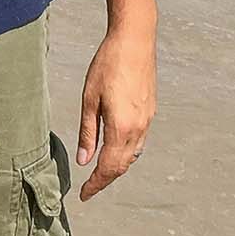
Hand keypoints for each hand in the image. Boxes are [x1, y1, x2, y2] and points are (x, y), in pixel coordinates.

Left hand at [75, 22, 156, 200]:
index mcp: (121, 127)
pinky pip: (139, 141)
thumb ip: (87, 132)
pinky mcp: (150, 110)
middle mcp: (138, 128)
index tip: (83, 195)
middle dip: (105, 180)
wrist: (135, 40)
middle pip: (122, 165)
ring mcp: (148, 120)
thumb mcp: (89, 98)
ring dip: (117, 167)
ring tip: (100, 172)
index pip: (108, 167)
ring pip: (133, 155)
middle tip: (89, 188)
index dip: (95, 185)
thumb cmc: (108, 64)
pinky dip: (127, 152)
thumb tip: (84, 160)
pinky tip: (116, 148)